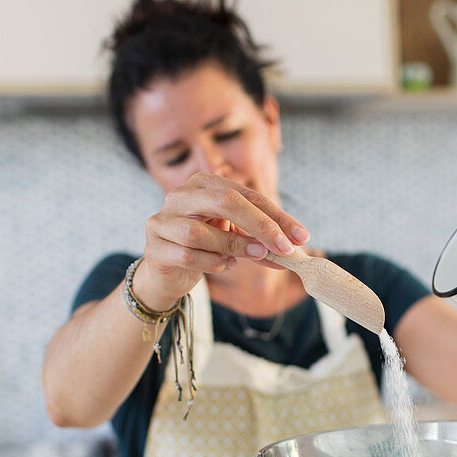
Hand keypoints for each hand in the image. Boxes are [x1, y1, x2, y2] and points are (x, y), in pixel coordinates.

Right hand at [134, 173, 309, 308]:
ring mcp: (163, 220)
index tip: (301, 237)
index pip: (247, 195)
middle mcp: (181, 195)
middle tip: (285, 249)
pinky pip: (187, 256)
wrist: (168, 272)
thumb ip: (261, 241)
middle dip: (260, 225)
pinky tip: (224, 265)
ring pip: (201, 233)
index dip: (277, 216)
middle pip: (225, 201)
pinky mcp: (154, 246)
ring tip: (252, 256)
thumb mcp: (236, 238)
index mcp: (205, 183)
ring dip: (234, 247)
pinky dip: (212, 263)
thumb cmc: (206, 248)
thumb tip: (293, 251)